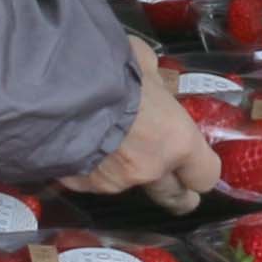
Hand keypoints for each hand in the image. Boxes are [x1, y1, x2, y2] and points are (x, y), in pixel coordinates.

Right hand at [67, 34, 218, 210]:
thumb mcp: (143, 63)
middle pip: (176, 198)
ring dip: (128, 172)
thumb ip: (155, 81)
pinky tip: (81, 145)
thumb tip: (153, 79)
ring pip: (130, 186)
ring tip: (112, 146)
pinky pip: (95, 179)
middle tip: (173, 183)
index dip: (201, 168)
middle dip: (177, 193)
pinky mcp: (81, 184)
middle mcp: (151, 168)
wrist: (54, 87)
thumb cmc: (109, 67)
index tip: (195, 161)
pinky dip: (92, 168)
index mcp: (177, 141)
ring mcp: (115, 182)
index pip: (206, 175)